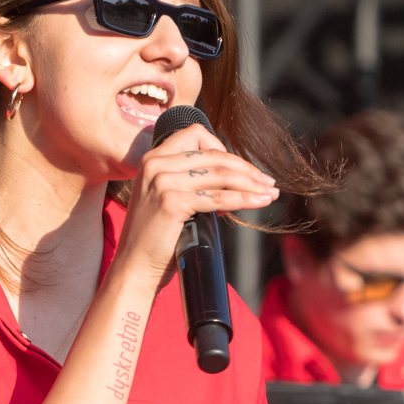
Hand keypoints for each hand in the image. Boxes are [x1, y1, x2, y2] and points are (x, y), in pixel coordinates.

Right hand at [113, 123, 277, 285]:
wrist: (135, 267)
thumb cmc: (155, 239)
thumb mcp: (168, 199)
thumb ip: (191, 183)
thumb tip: (232, 181)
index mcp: (153, 159)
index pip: (197, 136)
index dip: (224, 150)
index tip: (242, 170)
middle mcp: (155, 164)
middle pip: (214, 155)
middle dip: (247, 169)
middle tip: (267, 183)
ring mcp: (162, 181)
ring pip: (220, 174)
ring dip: (251, 184)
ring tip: (269, 194)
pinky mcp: (172, 202)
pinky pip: (218, 197)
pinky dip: (243, 199)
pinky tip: (257, 203)